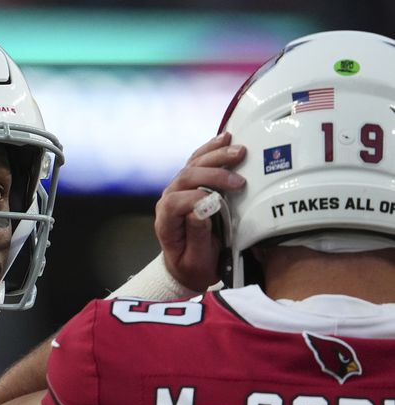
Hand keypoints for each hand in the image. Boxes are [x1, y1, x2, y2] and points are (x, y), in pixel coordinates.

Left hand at [154, 132, 245, 290]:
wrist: (188, 265)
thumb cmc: (193, 265)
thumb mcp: (196, 260)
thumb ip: (196, 235)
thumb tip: (200, 210)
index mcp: (166, 222)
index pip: (175, 202)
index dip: (196, 199)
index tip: (219, 203)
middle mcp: (169, 200)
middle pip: (185, 177)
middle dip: (212, 174)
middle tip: (238, 179)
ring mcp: (179, 190)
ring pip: (192, 164)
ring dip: (215, 155)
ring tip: (237, 150)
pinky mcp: (191, 185)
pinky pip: (198, 161)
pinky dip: (211, 149)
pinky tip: (225, 139)